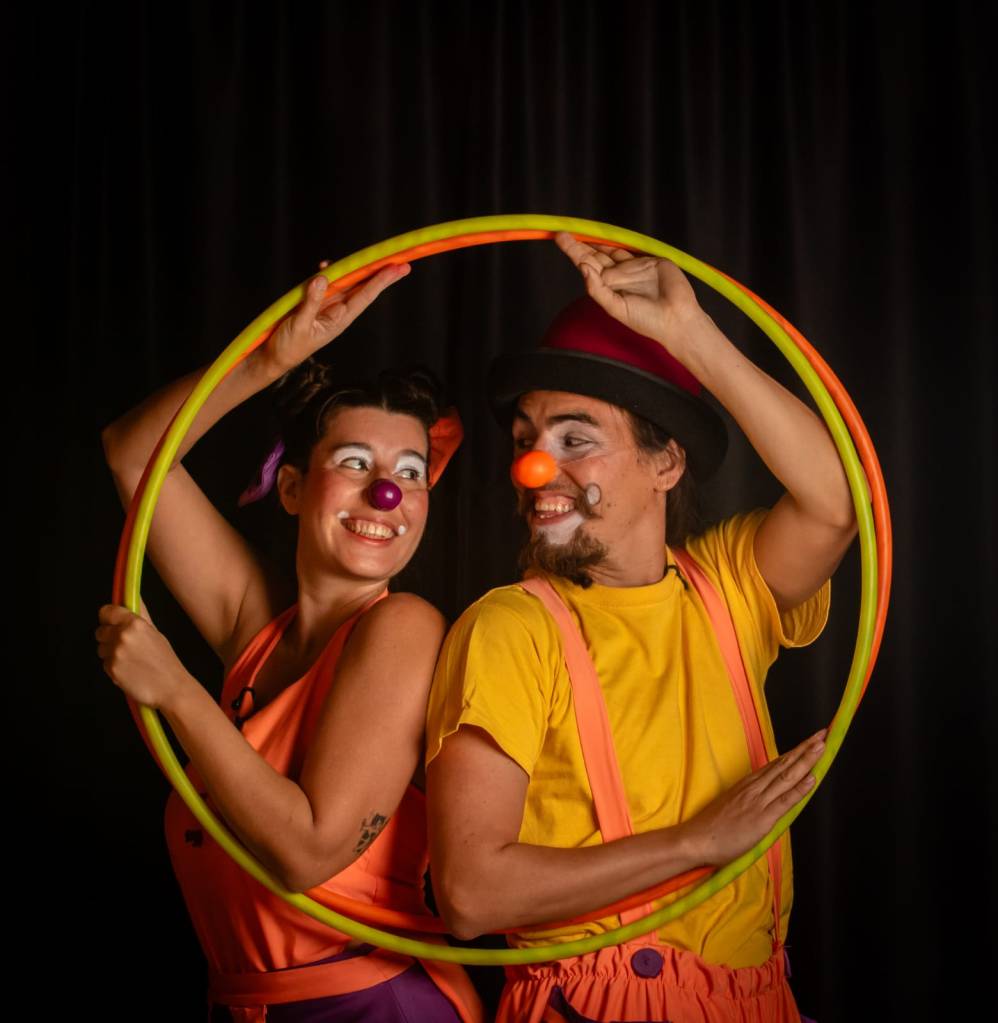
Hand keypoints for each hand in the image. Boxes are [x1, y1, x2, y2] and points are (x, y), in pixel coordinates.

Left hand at [96, 605, 193, 710]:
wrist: (170, 687)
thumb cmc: (165, 660)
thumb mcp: (155, 632)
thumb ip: (140, 615)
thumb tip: (134, 598)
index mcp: (134, 623)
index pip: (107, 611)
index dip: (108, 617)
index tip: (112, 621)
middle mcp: (122, 635)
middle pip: (101, 631)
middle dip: (110, 637)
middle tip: (127, 646)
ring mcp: (115, 653)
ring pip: (101, 648)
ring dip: (111, 653)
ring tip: (130, 660)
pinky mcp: (110, 669)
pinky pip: (104, 663)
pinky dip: (113, 667)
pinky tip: (128, 670)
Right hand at [262, 261, 409, 375]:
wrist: (274, 357)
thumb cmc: (289, 347)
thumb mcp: (299, 325)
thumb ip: (311, 302)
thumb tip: (323, 279)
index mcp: (339, 319)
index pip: (365, 295)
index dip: (381, 281)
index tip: (397, 269)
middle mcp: (337, 311)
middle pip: (362, 287)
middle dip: (380, 274)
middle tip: (401, 261)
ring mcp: (326, 306)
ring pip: (345, 283)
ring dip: (356, 270)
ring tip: (373, 258)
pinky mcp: (314, 302)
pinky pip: (325, 284)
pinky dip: (328, 274)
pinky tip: (327, 265)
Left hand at [554, 232, 705, 358]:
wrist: (676, 318)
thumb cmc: (646, 320)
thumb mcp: (616, 308)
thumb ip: (598, 290)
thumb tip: (583, 268)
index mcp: (608, 288)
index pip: (587, 266)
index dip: (574, 252)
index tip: (560, 238)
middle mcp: (618, 276)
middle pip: (596, 254)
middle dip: (580, 243)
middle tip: (562, 231)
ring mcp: (634, 267)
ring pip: (612, 248)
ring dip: (597, 239)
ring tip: (580, 229)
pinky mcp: (650, 260)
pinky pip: (632, 249)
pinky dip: (619, 243)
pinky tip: (604, 238)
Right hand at [679, 730, 825, 867]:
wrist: (697, 839)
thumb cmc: (712, 828)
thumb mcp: (731, 806)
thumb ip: (748, 800)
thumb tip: (763, 798)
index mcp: (748, 784)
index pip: (776, 765)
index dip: (794, 752)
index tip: (808, 741)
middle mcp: (754, 788)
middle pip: (784, 765)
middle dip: (804, 749)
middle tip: (821, 735)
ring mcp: (759, 801)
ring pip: (787, 776)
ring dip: (806, 761)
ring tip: (821, 746)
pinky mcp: (762, 818)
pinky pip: (785, 800)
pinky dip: (800, 788)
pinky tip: (812, 778)